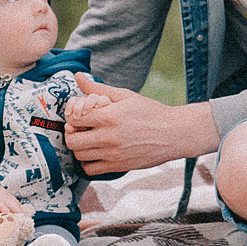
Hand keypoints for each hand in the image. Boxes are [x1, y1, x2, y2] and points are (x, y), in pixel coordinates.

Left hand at [63, 73, 219, 173]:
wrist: (174, 134)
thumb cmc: (151, 112)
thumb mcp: (125, 95)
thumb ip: (98, 88)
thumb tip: (77, 76)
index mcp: (109, 117)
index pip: (74, 118)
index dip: (72, 116)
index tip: (78, 115)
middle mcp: (109, 137)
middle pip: (72, 140)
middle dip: (72, 133)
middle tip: (79, 129)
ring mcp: (113, 154)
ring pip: (79, 156)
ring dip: (79, 148)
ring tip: (88, 140)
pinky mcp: (118, 167)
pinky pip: (91, 170)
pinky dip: (88, 162)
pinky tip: (95, 153)